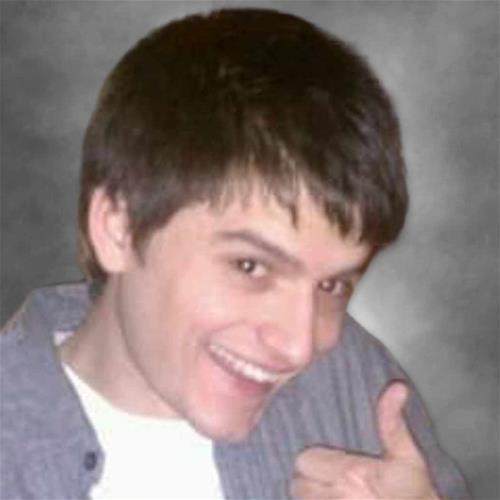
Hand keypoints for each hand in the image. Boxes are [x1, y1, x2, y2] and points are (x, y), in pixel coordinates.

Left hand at [290, 382, 439, 498]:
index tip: (328, 458)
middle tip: (326, 476)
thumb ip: (393, 422)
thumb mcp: (408, 457)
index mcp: (351, 474)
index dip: (314, 458)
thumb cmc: (417, 495)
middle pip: (298, 484)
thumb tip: (397, 387)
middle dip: (309, 479)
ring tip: (326, 491)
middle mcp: (338, 498)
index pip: (305, 460)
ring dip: (310, 496)